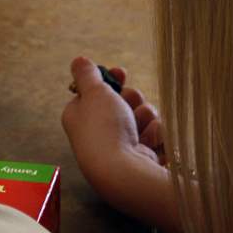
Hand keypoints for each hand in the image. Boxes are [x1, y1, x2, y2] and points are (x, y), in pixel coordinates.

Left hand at [61, 56, 165, 202]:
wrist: (124, 171)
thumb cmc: (104, 128)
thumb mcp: (93, 92)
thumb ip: (86, 74)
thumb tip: (78, 60)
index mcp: (81, 115)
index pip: (98, 90)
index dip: (112, 80)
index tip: (121, 72)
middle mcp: (99, 130)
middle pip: (124, 100)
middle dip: (132, 99)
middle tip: (128, 105)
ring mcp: (121, 145)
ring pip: (143, 114)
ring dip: (145, 117)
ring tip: (138, 129)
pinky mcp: (141, 156)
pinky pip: (154, 133)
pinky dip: (154, 135)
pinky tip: (147, 144)